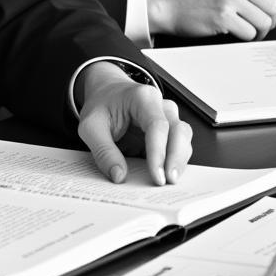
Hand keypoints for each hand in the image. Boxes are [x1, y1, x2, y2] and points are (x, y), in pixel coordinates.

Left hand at [76, 62, 192, 185]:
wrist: (108, 93)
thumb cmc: (102, 105)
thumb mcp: (90, 126)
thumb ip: (103, 150)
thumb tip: (119, 175)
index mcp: (142, 98)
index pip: (157, 125)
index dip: (159, 152)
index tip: (156, 176)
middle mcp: (161, 105)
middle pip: (179, 131)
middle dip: (176, 158)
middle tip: (167, 182)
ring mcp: (168, 117)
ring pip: (184, 138)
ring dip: (179, 161)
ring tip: (168, 182)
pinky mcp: (169, 131)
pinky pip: (180, 145)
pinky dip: (176, 161)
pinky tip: (166, 175)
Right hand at [144, 0, 275, 39]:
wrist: (164, 0)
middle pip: (273, 4)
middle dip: (272, 19)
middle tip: (264, 25)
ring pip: (264, 20)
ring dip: (261, 31)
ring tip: (251, 31)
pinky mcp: (223, 16)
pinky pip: (250, 32)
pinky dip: (248, 37)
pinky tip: (239, 34)